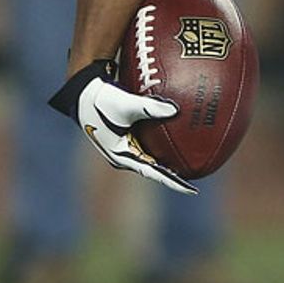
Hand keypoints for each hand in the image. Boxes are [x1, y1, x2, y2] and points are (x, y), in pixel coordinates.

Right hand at [48, 60, 196, 193]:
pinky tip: (181, 131)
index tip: (191, 190)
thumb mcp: (126, 105)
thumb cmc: (102, 100)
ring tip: (193, 159)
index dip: (173, 182)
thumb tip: (176, 110)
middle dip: (174, 173)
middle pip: (155, 167)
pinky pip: (150, 140)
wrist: (85, 92)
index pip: (153, 173)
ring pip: (153, 154)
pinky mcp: (128, 135)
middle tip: (198, 175)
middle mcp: (125, 154)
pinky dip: (164, 139)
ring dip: (170, 157)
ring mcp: (126, 145)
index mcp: (122, 155)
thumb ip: (150, 107)